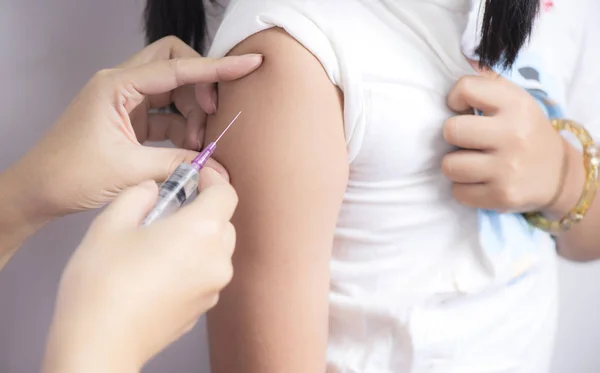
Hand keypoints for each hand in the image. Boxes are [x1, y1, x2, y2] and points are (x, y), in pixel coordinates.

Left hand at [8, 36, 260, 220]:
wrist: (39, 190)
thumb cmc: (71, 174)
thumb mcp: (130, 169)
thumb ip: (179, 163)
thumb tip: (217, 167)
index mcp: (117, 85)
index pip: (177, 67)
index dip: (216, 67)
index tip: (248, 64)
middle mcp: (123, 85)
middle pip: (175, 63)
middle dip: (200, 85)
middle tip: (214, 115)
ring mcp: (127, 101)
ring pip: (174, 90)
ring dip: (193, 113)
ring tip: (198, 145)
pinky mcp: (131, 119)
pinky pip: (167, 114)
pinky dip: (182, 129)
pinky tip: (189, 150)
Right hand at [43, 168, 236, 372]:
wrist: (100, 342)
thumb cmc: (103, 284)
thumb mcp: (111, 224)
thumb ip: (137, 196)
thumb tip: (151, 189)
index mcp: (202, 231)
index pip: (226, 193)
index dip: (212, 180)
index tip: (195, 176)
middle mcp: (217, 259)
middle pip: (223, 222)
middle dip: (202, 210)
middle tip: (168, 210)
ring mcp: (213, 287)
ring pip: (216, 250)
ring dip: (197, 239)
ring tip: (158, 243)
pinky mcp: (203, 308)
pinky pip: (206, 274)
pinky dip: (192, 264)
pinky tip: (159, 271)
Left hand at [441, 73, 564, 212]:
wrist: (559, 175)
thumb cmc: (524, 132)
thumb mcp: (514, 101)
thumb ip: (486, 83)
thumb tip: (460, 61)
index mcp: (516, 104)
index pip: (464, 89)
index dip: (454, 100)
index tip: (463, 110)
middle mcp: (513, 135)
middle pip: (451, 130)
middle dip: (453, 137)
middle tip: (467, 141)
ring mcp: (508, 169)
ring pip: (449, 165)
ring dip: (455, 165)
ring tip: (472, 163)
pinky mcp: (502, 196)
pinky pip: (458, 192)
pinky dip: (463, 188)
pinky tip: (480, 182)